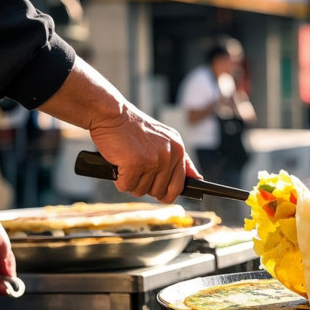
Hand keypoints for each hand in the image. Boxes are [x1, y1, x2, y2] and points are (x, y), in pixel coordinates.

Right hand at [38, 57, 201, 202]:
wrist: (111, 113)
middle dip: (144, 186)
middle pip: (158, 191)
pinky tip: (118, 164)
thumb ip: (181, 159)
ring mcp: (153, 160)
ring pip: (141, 190)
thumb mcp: (163, 139)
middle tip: (135, 170)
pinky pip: (126, 186)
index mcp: (177, 149)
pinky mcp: (136, 164)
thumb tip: (198, 178)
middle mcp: (169, 155)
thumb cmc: (132, 128)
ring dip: (130, 182)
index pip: (178, 185)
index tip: (160, 196)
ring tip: (126, 164)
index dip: (167, 194)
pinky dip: (119, 180)